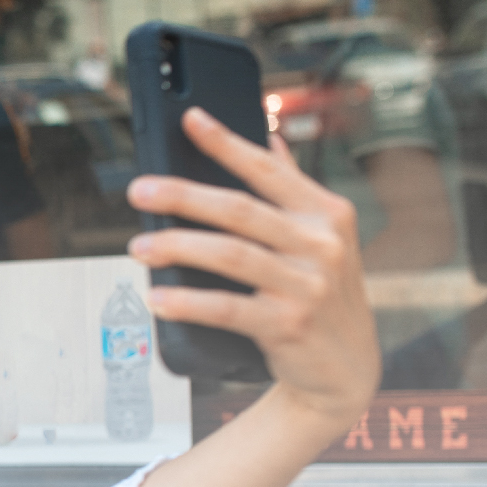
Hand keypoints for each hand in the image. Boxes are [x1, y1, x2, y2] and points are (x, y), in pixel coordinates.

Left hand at [127, 107, 379, 426]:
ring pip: (231, 256)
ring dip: (178, 248)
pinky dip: (188, 302)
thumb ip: (292, 188)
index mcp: (326, 213)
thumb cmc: (323, 291)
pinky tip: (158, 299)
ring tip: (138, 248)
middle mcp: (322, 244)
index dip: (227, 143)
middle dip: (183, 196)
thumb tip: (268, 136)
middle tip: (138, 191)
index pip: (267, 170)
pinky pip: (228, 309)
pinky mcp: (290, 324)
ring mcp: (309, 286)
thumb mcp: (322, 237)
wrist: (348, 367)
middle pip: (239, 210)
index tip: (189, 119)